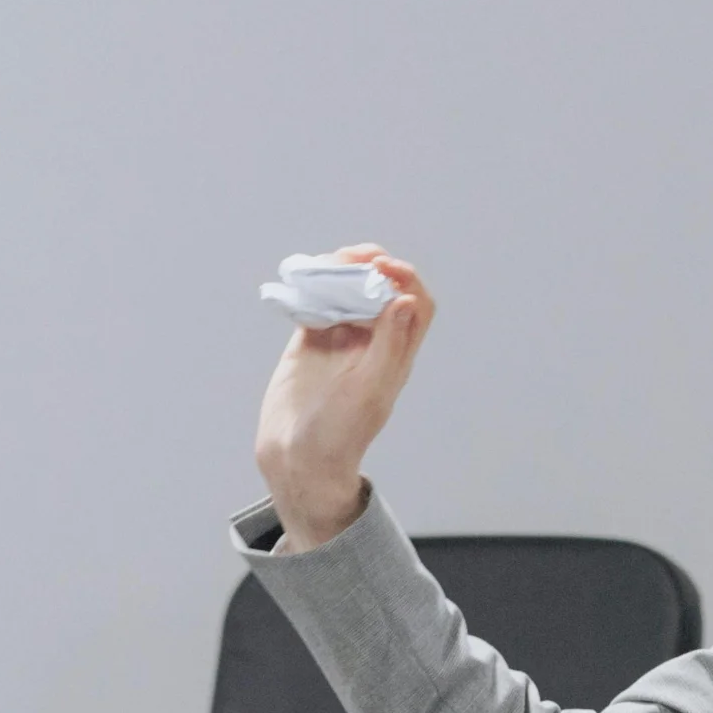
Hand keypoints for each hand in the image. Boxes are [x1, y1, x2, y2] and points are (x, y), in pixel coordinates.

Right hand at [253, 245, 435, 548]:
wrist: (296, 458)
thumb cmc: (339, 434)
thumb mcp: (369, 390)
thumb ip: (388, 345)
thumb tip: (405, 300)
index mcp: (395, 356)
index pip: (416, 306)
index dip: (406, 279)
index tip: (384, 267)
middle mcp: (371, 345)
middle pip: (381, 291)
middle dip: (371, 266)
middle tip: (354, 255)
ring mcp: (339, 342)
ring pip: (347, 292)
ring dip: (341, 271)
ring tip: (326, 261)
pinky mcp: (309, 342)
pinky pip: (315, 303)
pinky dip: (311, 286)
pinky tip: (302, 277)